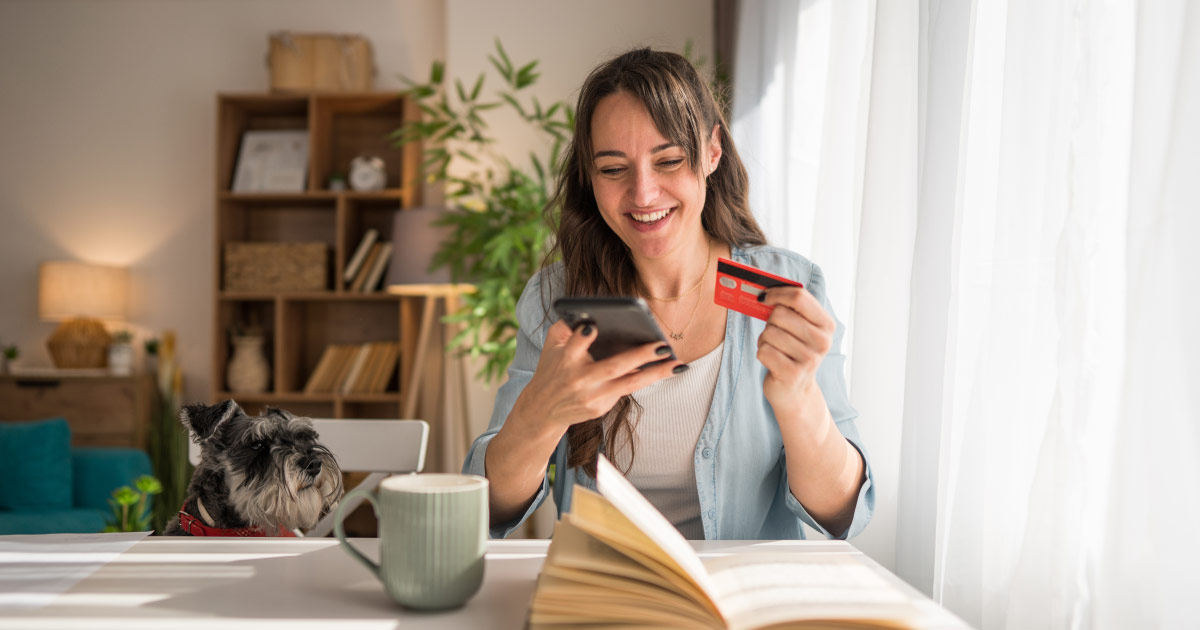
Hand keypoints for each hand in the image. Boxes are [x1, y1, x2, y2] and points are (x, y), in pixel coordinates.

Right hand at [511, 320, 681, 437]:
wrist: (543, 410)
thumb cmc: (552, 369)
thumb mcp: (550, 346)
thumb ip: (565, 326)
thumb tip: (589, 311)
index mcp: (564, 360)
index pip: (575, 345)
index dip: (584, 335)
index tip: (594, 324)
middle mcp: (579, 380)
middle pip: (613, 367)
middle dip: (639, 356)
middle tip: (662, 345)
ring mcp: (592, 397)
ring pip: (628, 384)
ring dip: (656, 374)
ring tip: (678, 364)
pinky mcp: (600, 408)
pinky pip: (626, 391)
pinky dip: (646, 380)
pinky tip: (665, 371)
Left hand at [756, 286, 834, 417]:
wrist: (796, 391)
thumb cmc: (793, 352)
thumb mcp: (799, 328)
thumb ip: (789, 308)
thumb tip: (764, 290)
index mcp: (826, 324)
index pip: (799, 297)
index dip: (777, 293)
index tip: (764, 297)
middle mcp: (822, 341)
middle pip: (779, 314)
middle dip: (770, 322)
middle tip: (776, 333)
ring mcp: (809, 359)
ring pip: (769, 333)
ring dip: (765, 340)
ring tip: (775, 349)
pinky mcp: (792, 374)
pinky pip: (763, 350)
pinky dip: (762, 353)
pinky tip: (772, 361)